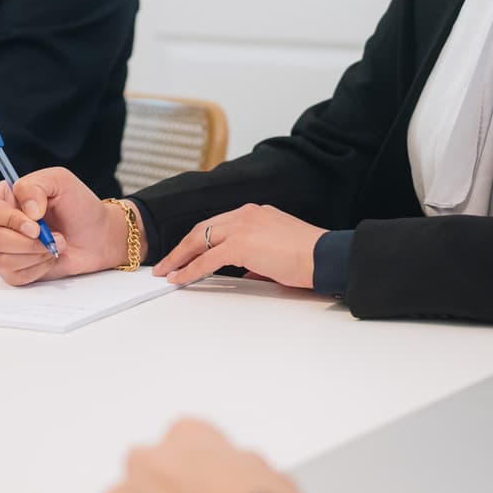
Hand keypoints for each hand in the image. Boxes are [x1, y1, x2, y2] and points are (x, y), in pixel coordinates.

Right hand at [0, 167, 127, 284]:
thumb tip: (27, 212)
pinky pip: (14, 274)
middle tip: (50, 234)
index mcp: (5, 198)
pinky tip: (50, 256)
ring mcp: (5, 249)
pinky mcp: (15, 270)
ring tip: (55, 242)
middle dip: (25, 239)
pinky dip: (37, 267)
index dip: (4, 217)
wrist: (97, 236)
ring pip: (3, 258)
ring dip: (36, 252)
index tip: (34, 221)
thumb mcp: (60, 181)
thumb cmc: (78, 206)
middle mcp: (0, 224)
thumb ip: (36, 186)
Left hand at [152, 203, 325, 288]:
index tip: (185, 252)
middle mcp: (247, 214)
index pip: (217, 224)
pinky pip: (207, 258)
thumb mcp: (278, 253)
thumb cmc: (310, 257)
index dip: (198, 239)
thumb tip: (248, 272)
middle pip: (203, 228)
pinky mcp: (241, 243)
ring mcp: (243, 226)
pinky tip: (180, 279)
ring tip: (166, 271)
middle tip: (166, 262)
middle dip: (181, 247)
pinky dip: (190, 269)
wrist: (325, 256)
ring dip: (180, 257)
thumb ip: (259, 259)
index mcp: (256, 213)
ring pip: (199, 239)